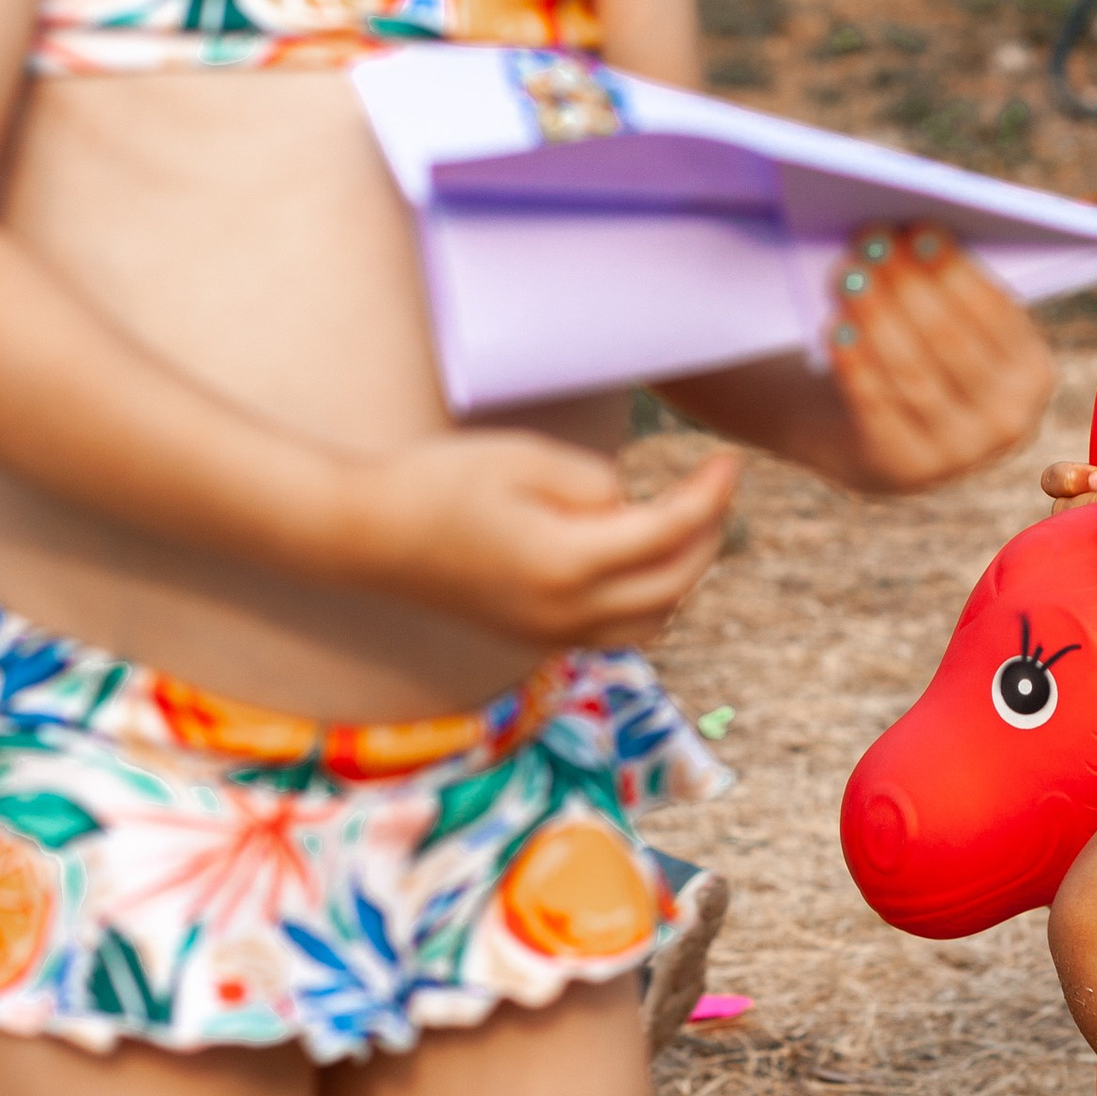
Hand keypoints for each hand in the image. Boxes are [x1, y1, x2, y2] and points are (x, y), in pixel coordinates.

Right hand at [336, 428, 739, 649]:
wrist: (366, 534)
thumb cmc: (438, 482)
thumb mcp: (523, 458)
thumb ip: (592, 483)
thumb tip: (628, 506)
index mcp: (568, 562)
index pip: (671, 533)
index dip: (711, 495)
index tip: (730, 461)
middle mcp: (566, 612)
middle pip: (675, 583)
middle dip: (708, 533)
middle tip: (714, 486)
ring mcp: (549, 632)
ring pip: (654, 620)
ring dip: (683, 575)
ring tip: (684, 523)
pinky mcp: (533, 637)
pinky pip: (618, 634)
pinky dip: (649, 602)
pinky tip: (642, 563)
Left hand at [826, 226, 1052, 489]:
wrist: (861, 433)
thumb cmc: (913, 352)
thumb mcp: (947, 322)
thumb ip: (954, 279)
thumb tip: (925, 216)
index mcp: (1033, 373)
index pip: (995, 312)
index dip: (954, 268)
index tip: (918, 226)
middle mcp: (1008, 421)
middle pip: (951, 339)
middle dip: (909, 282)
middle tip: (871, 238)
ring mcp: (958, 454)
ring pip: (912, 371)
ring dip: (877, 315)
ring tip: (846, 273)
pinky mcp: (903, 469)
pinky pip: (877, 407)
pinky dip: (854, 363)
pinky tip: (834, 327)